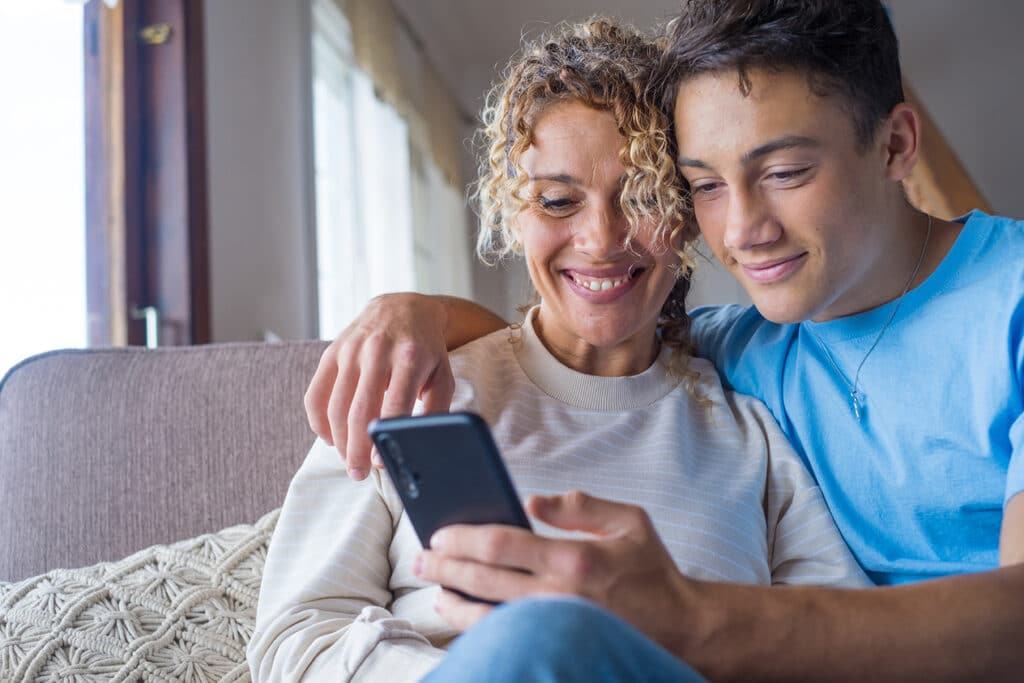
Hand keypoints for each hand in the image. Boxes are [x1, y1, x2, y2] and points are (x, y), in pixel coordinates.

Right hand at [304, 293, 455, 479]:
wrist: (403, 309)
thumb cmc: (427, 351)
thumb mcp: (442, 376)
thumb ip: (436, 410)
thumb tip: (421, 446)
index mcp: (409, 358)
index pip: (393, 407)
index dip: (383, 439)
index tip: (381, 463)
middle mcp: (376, 351)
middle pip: (359, 411)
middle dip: (355, 450)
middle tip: (358, 473)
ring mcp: (350, 350)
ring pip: (335, 406)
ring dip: (338, 441)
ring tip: (348, 460)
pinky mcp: (331, 352)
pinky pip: (315, 394)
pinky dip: (319, 422)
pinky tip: (330, 438)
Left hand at [415, 491, 692, 652]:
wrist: (684, 629)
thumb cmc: (654, 572)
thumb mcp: (629, 521)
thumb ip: (580, 505)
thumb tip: (534, 501)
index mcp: (574, 558)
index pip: (502, 544)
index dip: (463, 538)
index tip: (440, 533)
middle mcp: (558, 595)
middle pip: (484, 580)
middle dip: (445, 567)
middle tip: (422, 559)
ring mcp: (554, 625)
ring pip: (487, 616)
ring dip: (454, 602)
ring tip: (435, 589)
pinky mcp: (555, 644)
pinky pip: (506, 637)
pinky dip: (478, 627)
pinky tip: (464, 615)